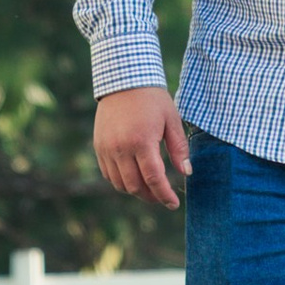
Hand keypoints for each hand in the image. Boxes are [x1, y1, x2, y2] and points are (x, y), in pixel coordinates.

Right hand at [95, 85, 191, 208]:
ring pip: (120, 184)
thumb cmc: (152, 99)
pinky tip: (134, 177)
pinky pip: (108, 174)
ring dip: (136, 191)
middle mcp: (121, 148)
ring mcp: (106, 148)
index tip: (173, 204)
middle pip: (135, 186)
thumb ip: (179, 148)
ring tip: (150, 189)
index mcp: (142, 141)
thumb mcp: (172, 120)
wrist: (123, 80)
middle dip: (151, 196)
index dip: (164, 195)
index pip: (154, 179)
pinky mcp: (98, 147)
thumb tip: (186, 172)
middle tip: (163, 197)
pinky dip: (121, 181)